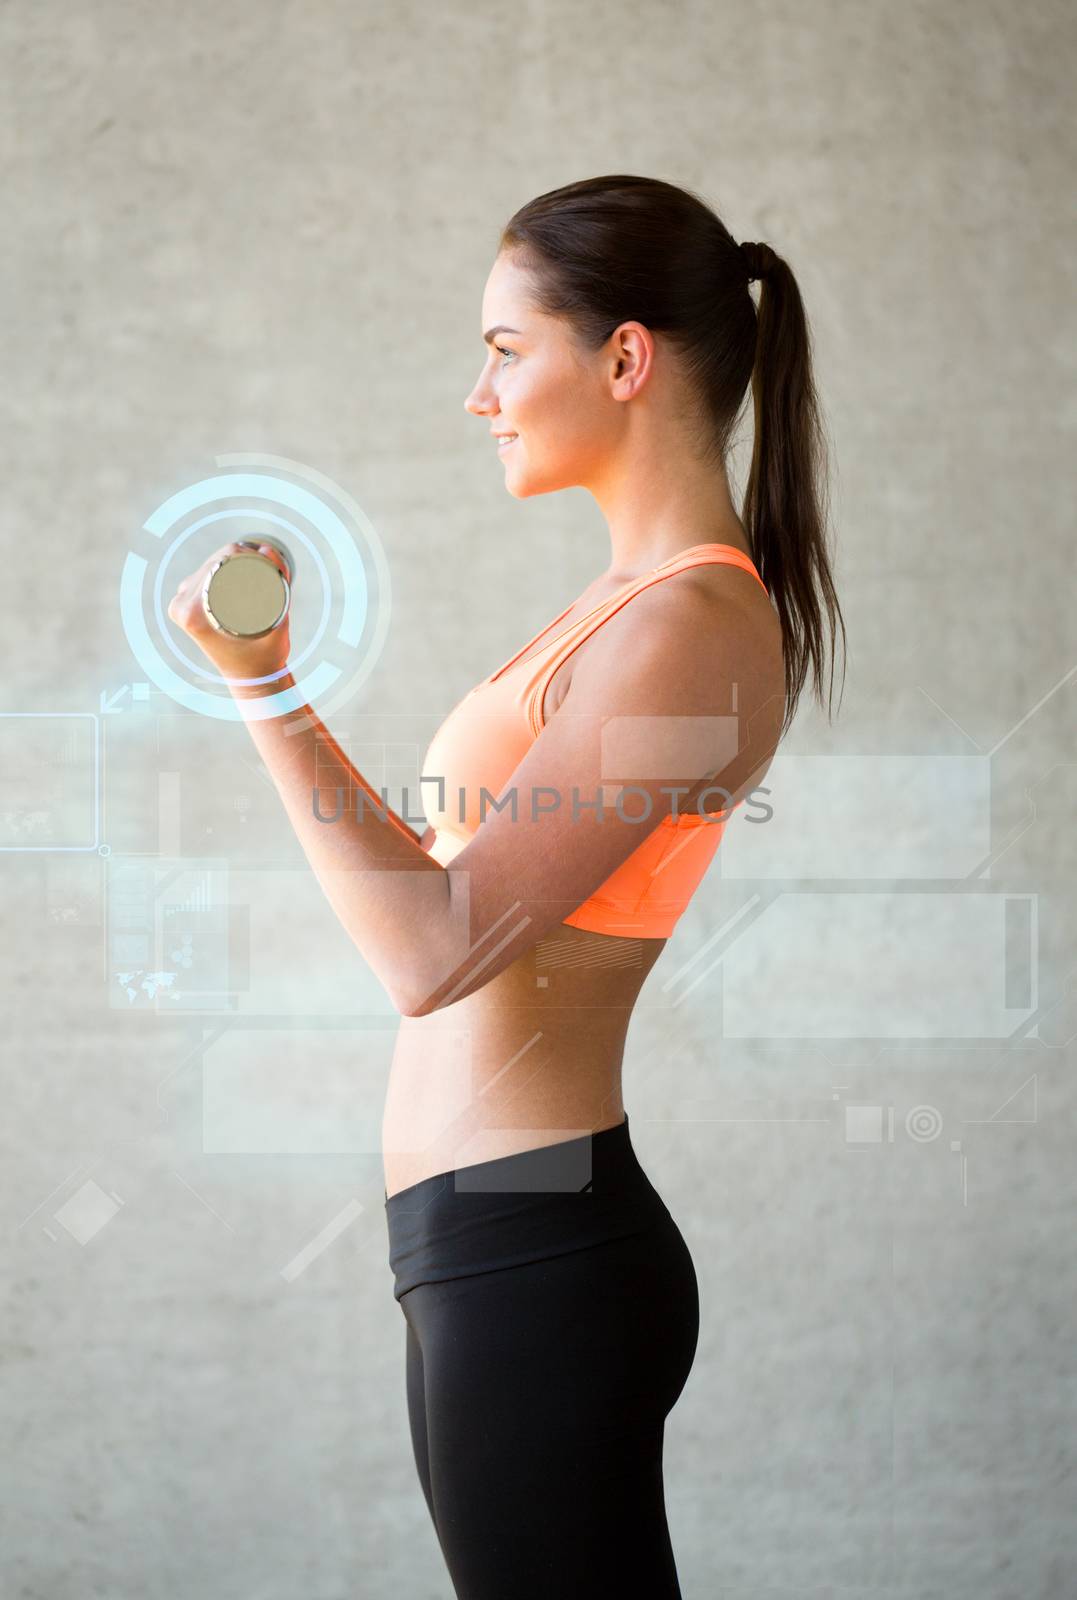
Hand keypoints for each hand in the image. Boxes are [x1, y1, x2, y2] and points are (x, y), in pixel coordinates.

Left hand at [167, 541, 292, 693]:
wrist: (253, 678)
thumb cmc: (265, 654)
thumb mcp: (278, 619)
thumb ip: (278, 583)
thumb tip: (266, 548)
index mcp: (192, 611)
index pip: (224, 559)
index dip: (251, 554)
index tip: (272, 564)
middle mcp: (181, 604)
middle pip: (218, 558)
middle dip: (247, 556)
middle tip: (272, 570)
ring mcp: (182, 602)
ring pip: (214, 563)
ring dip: (238, 562)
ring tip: (262, 575)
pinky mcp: (187, 602)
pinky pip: (209, 572)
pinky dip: (229, 569)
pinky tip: (245, 575)